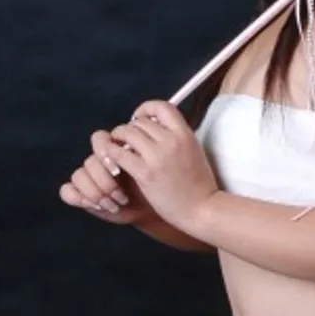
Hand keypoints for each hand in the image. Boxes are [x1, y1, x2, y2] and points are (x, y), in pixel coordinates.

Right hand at [59, 131, 156, 226]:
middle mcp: (99, 161)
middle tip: (121, 195)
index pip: (99, 139)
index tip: (119, 171)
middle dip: (104, 180)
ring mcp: (88, 177)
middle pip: (90, 161)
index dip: (105, 153)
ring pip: (79, 175)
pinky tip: (97, 206)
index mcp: (115, 149)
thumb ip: (139, 156)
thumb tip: (129, 149)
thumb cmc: (154, 187)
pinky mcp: (80, 194)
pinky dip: (78, 198)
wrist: (151, 209)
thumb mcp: (151, 170)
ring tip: (115, 204)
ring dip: (96, 192)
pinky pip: (66, 191)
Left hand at [98, 100, 218, 230]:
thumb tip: (155, 126)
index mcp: (185, 134)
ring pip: (126, 133)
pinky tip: (113, 162)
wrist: (202, 209)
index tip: (140, 119)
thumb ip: (177, 137)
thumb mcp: (194, 150)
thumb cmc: (199, 184)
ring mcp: (157, 157)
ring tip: (118, 149)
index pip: (161, 106)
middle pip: (140, 122)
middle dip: (130, 129)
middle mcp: (171, 141)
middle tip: (127, 141)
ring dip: (118, 139)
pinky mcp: (145, 173)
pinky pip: (118, 154)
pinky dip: (112, 155)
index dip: (146, 109)